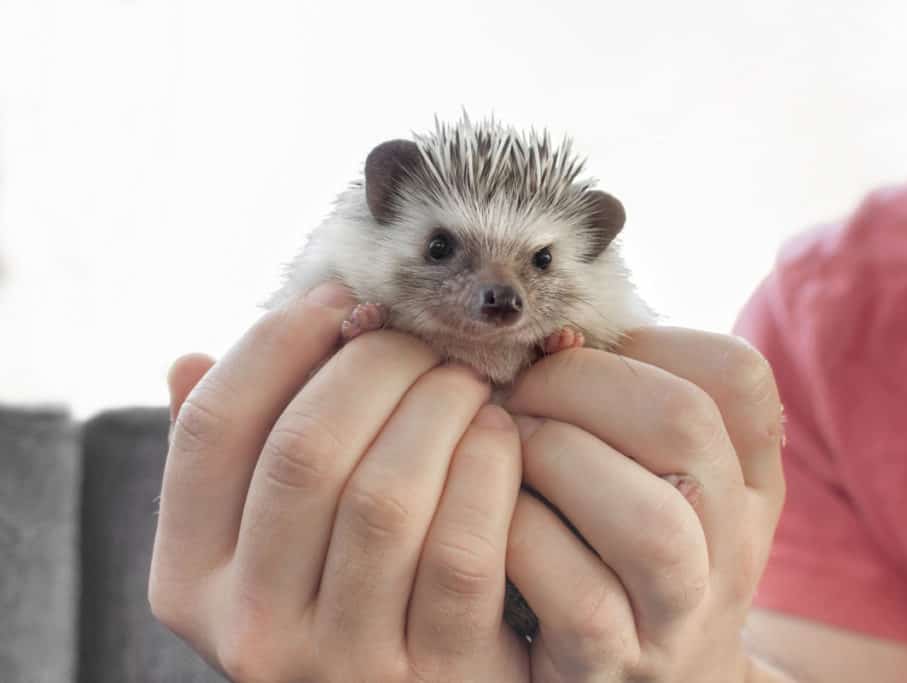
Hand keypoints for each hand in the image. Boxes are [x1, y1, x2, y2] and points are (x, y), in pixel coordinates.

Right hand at [149, 283, 529, 681]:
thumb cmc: (341, 592)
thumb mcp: (262, 543)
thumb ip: (230, 464)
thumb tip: (189, 361)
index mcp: (190, 579)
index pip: (210, 428)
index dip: (276, 343)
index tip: (337, 300)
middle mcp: (251, 628)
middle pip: (304, 450)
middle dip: (372, 365)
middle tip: (417, 338)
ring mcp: (345, 662)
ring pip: (385, 495)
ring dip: (436, 407)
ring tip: (462, 379)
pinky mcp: (440, 676)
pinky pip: (462, 550)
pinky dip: (486, 469)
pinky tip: (499, 435)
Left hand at [504, 327, 784, 681]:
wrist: (636, 679)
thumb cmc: (619, 548)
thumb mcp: (652, 474)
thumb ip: (618, 403)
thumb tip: (552, 340)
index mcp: (747, 477)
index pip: (738, 375)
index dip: (648, 341)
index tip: (576, 352)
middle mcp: (732, 543)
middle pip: (683, 424)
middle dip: (577, 385)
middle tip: (520, 395)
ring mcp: (680, 612)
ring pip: (648, 520)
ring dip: (553, 460)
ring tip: (510, 452)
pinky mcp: (614, 664)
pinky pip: (576, 596)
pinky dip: (521, 538)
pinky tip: (496, 522)